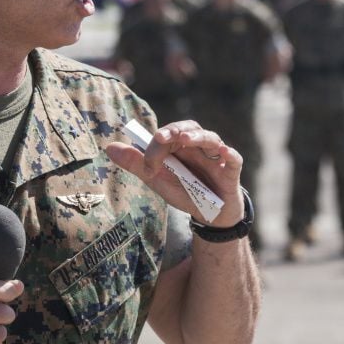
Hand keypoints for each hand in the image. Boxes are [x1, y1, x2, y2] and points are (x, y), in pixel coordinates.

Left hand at [106, 120, 244, 227]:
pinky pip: (234, 159)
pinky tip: (224, 152)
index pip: (168, 135)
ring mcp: (216, 157)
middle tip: (161, 137)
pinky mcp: (231, 171)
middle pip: (189, 128)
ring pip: (210, 139)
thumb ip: (136, 164)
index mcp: (179, 145)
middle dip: (175, 131)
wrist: (211, 215)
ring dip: (198, 137)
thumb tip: (109, 147)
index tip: (147, 165)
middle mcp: (198, 146)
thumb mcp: (158, 179)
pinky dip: (230, 154)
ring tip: (186, 139)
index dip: (156, 145)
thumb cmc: (185, 190)